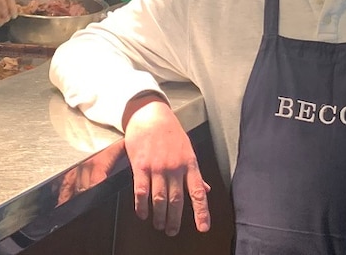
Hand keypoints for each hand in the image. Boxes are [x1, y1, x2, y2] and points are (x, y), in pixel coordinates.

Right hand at [124, 100, 210, 235]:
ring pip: (159, 199)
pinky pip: (141, 191)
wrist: (150, 115)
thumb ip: (194, 172)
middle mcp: (174, 167)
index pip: (198, 192)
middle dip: (174, 220)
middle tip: (172, 231)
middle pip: (176, 201)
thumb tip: (205, 189)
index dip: (201, 212)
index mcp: (189, 164)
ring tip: (158, 225)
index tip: (203, 228)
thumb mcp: (187, 150)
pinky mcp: (140, 166)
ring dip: (159, 216)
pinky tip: (143, 214)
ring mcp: (157, 167)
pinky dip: (141, 206)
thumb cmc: (170, 132)